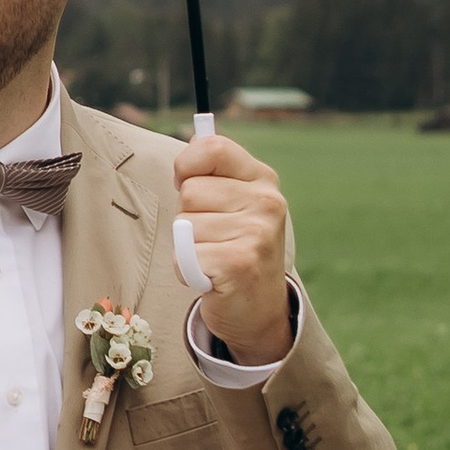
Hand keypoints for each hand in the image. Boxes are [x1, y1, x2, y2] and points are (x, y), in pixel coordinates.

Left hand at [173, 131, 294, 364]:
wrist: (259, 308)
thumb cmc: (233, 246)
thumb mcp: (233, 201)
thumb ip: (212, 171)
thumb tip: (191, 142)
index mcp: (262, 178)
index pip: (210, 148)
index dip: (187, 168)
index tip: (192, 187)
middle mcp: (267, 202)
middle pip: (189, 192)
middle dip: (188, 217)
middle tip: (213, 238)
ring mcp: (257, 233)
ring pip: (183, 225)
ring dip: (188, 247)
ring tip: (214, 257)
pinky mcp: (240, 264)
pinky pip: (184, 256)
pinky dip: (187, 270)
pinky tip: (211, 277)